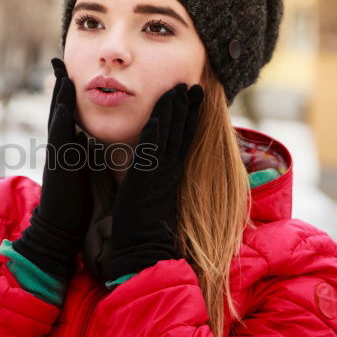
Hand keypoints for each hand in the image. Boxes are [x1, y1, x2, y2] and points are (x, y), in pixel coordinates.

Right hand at [11, 57, 93, 279]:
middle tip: (58, 59)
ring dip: (58, 95)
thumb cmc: (74, 200)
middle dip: (59, 83)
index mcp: (67, 146)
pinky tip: (64, 105)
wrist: (61, 228)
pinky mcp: (58, 165)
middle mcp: (60, 146)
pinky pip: (59, 138)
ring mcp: (56, 154)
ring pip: (56, 118)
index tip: (70, 69)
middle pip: (58, 108)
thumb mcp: (83, 168)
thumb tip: (92, 136)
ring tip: (62, 72)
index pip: (68, 112)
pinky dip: (61, 120)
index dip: (68, 91)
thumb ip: (84, 150)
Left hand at [104, 82, 203, 282]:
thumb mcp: (151, 197)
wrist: (143, 251)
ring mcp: (160, 174)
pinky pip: (152, 152)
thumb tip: (148, 168)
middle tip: (192, 85)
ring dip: (174, 111)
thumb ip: (152, 179)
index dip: (188, 118)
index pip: (183, 140)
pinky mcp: (146, 180)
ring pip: (170, 136)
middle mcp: (169, 171)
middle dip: (186, 107)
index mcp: (170, 175)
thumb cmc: (144, 229)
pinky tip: (159, 116)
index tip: (194, 98)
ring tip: (180, 89)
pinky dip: (156, 132)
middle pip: (181, 132)